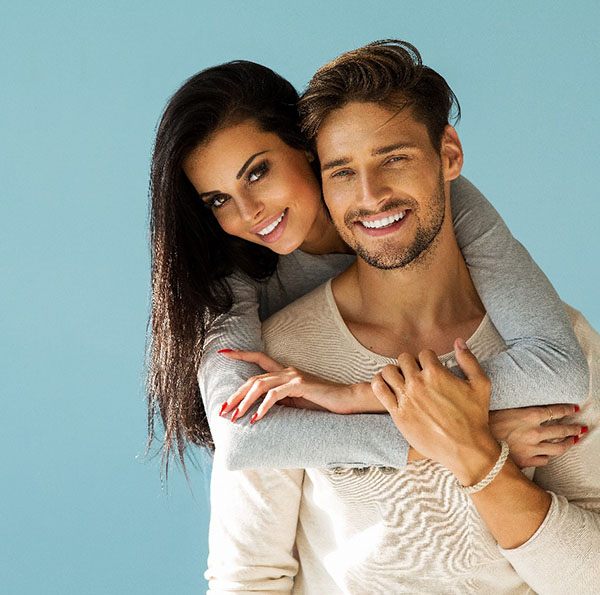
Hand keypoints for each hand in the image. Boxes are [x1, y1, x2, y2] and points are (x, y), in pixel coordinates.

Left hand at [217, 349, 368, 422]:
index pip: (259, 358)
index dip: (241, 354)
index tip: (223, 352)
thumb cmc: (324, 402)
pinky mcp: (300, 385)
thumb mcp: (298, 400)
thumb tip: (260, 408)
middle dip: (236, 394)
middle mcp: (287, 370)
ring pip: (260, 386)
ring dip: (245, 402)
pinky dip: (263, 407)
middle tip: (222, 408)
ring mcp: (293, 376)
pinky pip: (275, 395)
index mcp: (286, 371)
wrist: (348, 399)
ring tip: (235, 416)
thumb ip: (281, 399)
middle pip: (253, 378)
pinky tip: (256, 418)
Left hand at [371, 338, 498, 484]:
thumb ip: (469, 360)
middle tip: (417, 375)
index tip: (432, 370)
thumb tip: (458, 341)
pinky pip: (378, 389)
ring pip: (388, 370)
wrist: (466, 449)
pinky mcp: (397, 413)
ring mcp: (405, 398)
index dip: (429, 360)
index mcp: (436, 373)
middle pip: (404, 359)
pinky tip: (386, 386)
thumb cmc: (475, 417)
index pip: (423, 353)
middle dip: (411, 364)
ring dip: (394, 372)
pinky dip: (379, 383)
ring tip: (401, 380)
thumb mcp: (481, 385)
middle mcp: (417, 383)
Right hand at [489, 405, 583, 467]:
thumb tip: (527, 409)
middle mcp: (533, 432)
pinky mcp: (525, 461)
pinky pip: (543, 460)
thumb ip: (517, 410)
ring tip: (572, 441)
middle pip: (561, 431)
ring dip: (567, 444)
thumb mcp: (500, 409)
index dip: (566, 410)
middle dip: (573, 428)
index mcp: (527, 415)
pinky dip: (547, 457)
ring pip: (557, 448)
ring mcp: (531, 448)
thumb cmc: (483, 422)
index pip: (554, 411)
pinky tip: (547, 455)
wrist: (473, 444)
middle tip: (581, 428)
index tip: (574, 409)